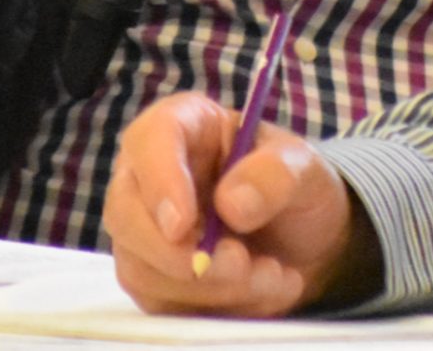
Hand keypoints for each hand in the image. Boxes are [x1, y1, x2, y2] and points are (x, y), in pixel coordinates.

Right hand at [105, 93, 379, 316]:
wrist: (307, 238)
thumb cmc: (294, 186)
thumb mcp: (303, 167)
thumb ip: (275, 174)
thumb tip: (231, 204)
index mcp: (183, 127)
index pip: (148, 142)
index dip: (159, 182)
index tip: (184, 224)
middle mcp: (151, 177)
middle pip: (124, 214)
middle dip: (179, 253)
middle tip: (239, 263)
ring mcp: (146, 230)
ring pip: (142, 269)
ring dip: (209, 286)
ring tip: (272, 276)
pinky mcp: (155, 278)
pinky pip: (163, 304)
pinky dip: (216, 306)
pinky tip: (262, 290)